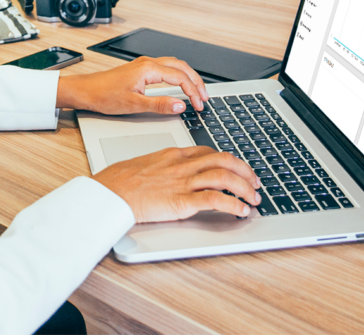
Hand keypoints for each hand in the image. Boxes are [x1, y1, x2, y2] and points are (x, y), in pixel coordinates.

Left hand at [56, 56, 207, 114]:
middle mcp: (148, 63)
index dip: (193, 92)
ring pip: (174, 65)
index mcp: (148, 69)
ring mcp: (143, 65)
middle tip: (205, 97)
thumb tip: (180, 105)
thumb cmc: (103, 95)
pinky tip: (179, 85)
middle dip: (197, 81)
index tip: (199, 105)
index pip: (180, 78)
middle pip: (181, 67)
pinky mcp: (140, 70)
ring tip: (197, 91)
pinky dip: (178, 75)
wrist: (85, 91)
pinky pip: (166, 68)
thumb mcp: (133, 104)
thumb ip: (159, 105)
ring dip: (188, 77)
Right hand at [93, 147, 260, 221]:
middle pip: (224, 160)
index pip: (208, 152)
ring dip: (245, 188)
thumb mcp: (143, 165)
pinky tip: (241, 211)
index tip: (237, 169)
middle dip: (245, 171)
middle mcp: (182, 165)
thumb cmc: (118, 181)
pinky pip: (215, 200)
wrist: (108, 192)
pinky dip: (233, 205)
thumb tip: (167, 175)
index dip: (228, 161)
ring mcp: (183, 182)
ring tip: (254, 199)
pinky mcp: (181, 202)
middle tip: (254, 182)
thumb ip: (161, 167)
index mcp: (173, 154)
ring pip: (225, 177)